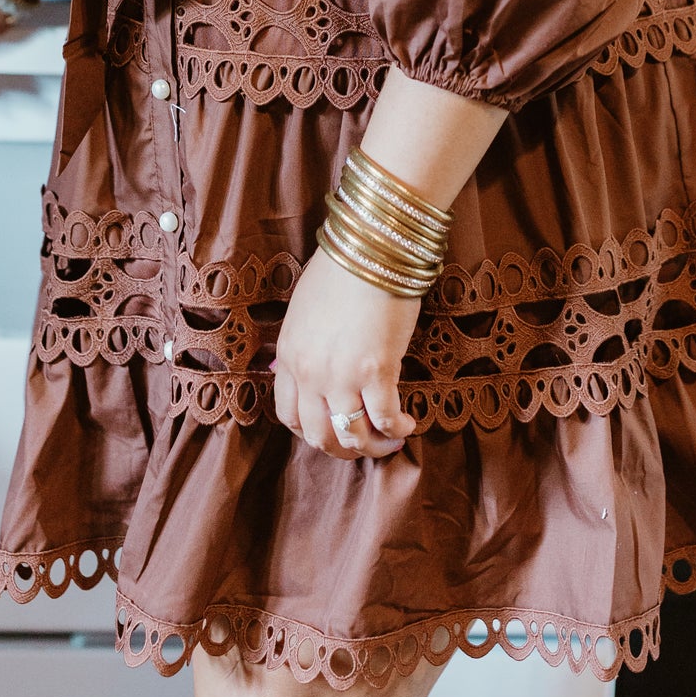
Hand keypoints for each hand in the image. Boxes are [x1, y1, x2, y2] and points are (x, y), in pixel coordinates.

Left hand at [272, 249, 420, 460]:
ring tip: (390, 440)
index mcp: (289, 355)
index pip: (288, 415)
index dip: (311, 432)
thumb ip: (305, 345)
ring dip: (372, 446)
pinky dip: (396, 429)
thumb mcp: (306, 310)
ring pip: (351, 435)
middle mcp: (309, 372)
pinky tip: (407, 424)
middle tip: (363, 444)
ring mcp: (341, 376)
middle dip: (342, 448)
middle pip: (318, 435)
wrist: (371, 248)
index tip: (332, 430)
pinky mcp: (377, 372)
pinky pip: (384, 418)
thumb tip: (314, 368)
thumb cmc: (343, 270)